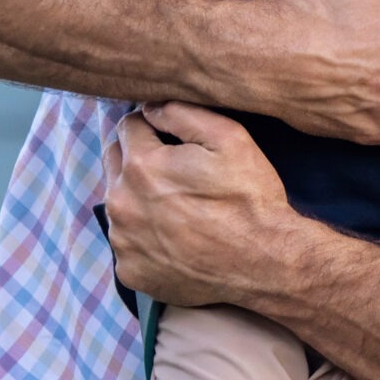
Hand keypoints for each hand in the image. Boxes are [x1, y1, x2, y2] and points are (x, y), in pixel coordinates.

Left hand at [105, 103, 299, 303]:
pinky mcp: (130, 271)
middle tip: (173, 171)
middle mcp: (121, 203)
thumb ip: (182, 113)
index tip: (171, 138)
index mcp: (141, 165)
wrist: (264, 263)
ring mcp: (123, 241)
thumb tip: (150, 107)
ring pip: (119, 204)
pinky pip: (127, 244)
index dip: (152, 127)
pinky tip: (174, 239)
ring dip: (138, 198)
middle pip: (114, 162)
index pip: (128, 127)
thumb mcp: (229, 138)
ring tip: (176, 208)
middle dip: (137, 158)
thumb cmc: (249, 198)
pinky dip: (144, 237)